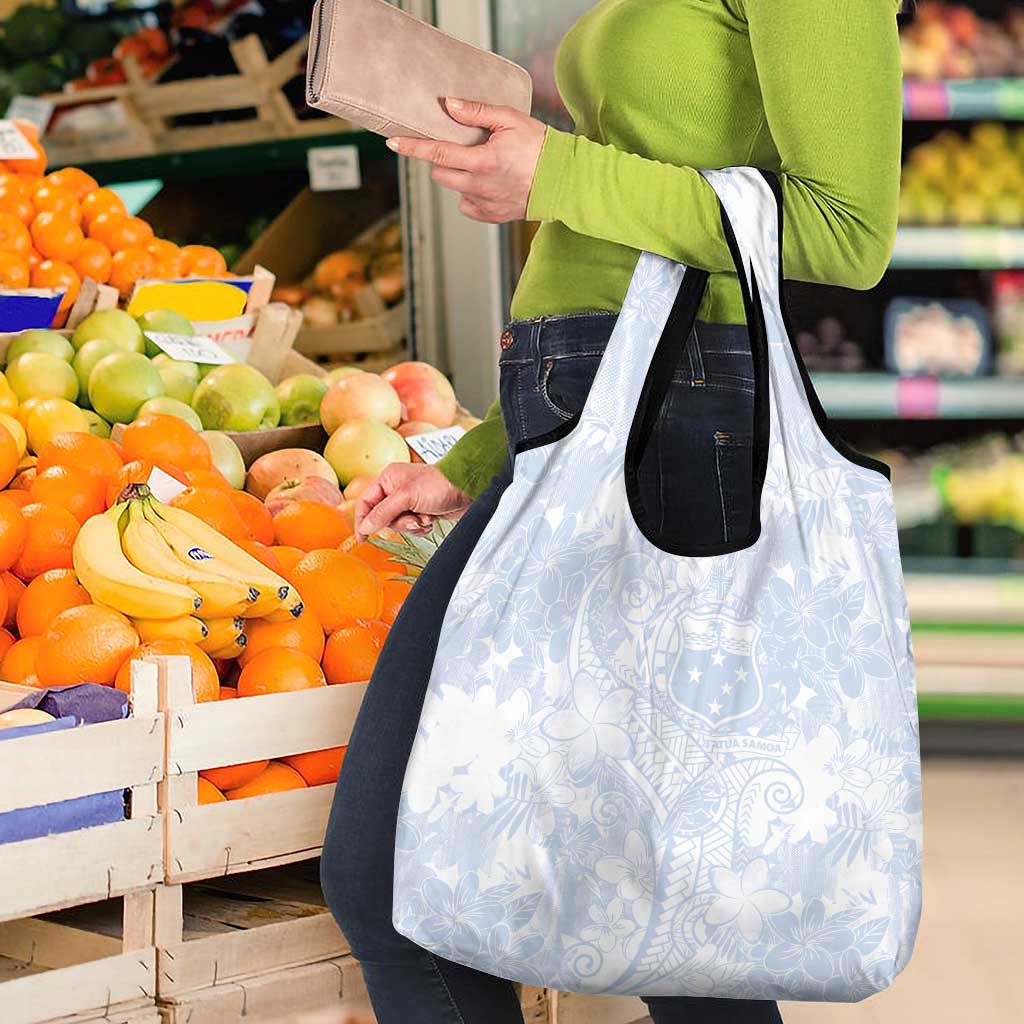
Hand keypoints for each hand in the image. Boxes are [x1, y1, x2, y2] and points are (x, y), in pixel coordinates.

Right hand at [354, 463, 471, 539]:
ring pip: (398, 524)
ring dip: (412, 525)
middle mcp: (396, 489)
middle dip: (398, 522)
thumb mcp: (406, 497)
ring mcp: (409, 501)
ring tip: (425, 517)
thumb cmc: (438, 485)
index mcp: (388, 479)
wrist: (467, 489)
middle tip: (412, 518)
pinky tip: (431, 519)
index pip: (366, 502)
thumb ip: (383, 512)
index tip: (362, 538)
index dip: (362, 520)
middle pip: (382, 517)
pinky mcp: (421, 511)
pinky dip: (421, 527)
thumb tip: (365, 526)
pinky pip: (412, 527)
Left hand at [386, 97, 546, 222]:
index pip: (437, 153)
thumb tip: (448, 105)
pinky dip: (471, 193)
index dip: (412, 147)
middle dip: (441, 159)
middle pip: (440, 173)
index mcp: (482, 161)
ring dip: (458, 175)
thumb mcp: (510, 119)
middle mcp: (479, 186)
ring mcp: (484, 204)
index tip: (393, 143)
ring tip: (481, 164)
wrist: (564, 181)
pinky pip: (467, 204)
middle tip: (460, 147)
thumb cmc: (540, 146)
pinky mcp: (491, 216)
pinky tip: (488, 183)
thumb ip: (476, 112)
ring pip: (454, 188)